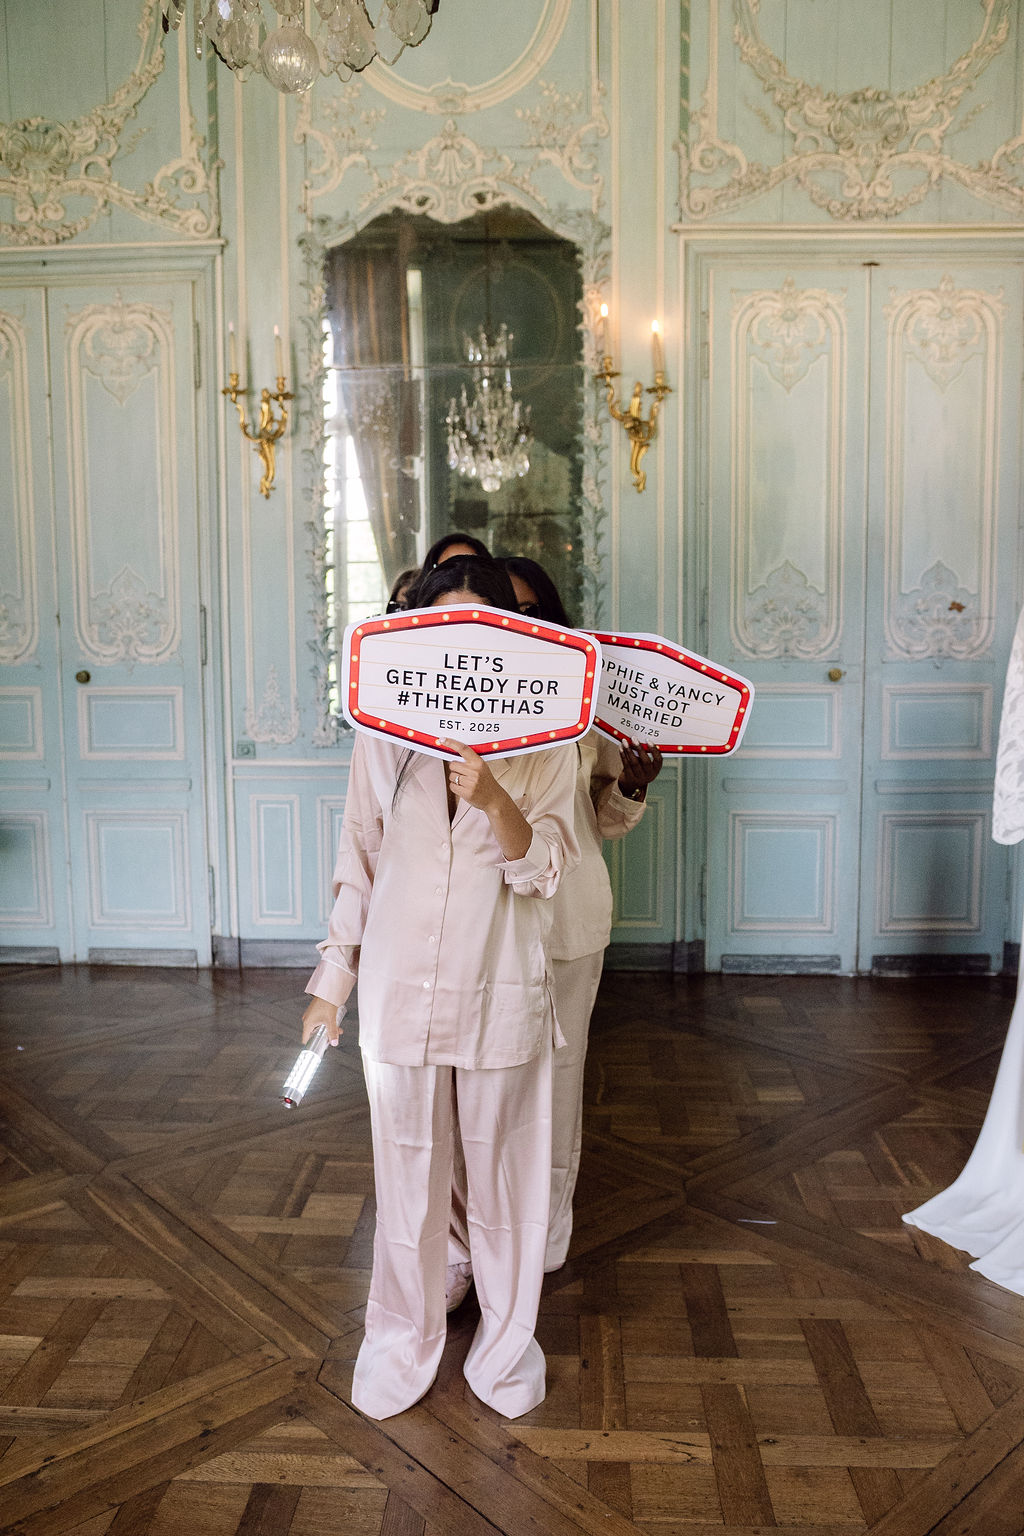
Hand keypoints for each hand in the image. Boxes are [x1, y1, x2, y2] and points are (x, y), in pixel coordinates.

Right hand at [302, 993, 341, 1046]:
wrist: (327, 990)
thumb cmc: (326, 1002)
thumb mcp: (331, 1020)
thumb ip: (333, 1032)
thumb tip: (334, 1042)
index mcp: (307, 1023)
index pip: (305, 1039)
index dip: (311, 1044)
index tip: (318, 1047)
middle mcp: (307, 1019)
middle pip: (313, 1033)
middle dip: (324, 1036)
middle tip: (332, 1037)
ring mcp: (310, 1015)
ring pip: (317, 1027)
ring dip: (327, 1029)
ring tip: (337, 1029)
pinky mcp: (314, 1011)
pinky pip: (319, 1021)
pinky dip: (325, 1023)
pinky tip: (333, 1022)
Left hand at [443, 739, 531, 859]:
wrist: (494, 799)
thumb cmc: (486, 782)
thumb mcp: (482, 768)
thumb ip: (470, 762)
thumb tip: (453, 757)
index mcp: (478, 762)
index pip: (463, 749)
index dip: (451, 743)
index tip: (442, 739)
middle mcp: (475, 771)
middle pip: (452, 765)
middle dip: (455, 769)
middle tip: (464, 774)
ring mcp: (471, 782)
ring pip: (451, 776)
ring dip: (456, 779)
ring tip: (466, 782)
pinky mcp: (467, 792)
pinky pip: (452, 786)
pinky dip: (456, 787)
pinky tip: (464, 788)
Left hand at [618, 740, 662, 798]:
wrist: (632, 785)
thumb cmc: (640, 769)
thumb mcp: (646, 764)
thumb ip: (644, 754)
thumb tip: (637, 740)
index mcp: (656, 769)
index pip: (658, 760)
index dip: (654, 750)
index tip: (648, 740)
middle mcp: (649, 774)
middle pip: (645, 761)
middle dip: (639, 749)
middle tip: (634, 739)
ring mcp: (639, 777)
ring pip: (634, 762)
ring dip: (629, 750)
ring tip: (625, 741)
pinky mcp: (629, 778)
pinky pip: (626, 765)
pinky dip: (623, 755)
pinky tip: (621, 748)